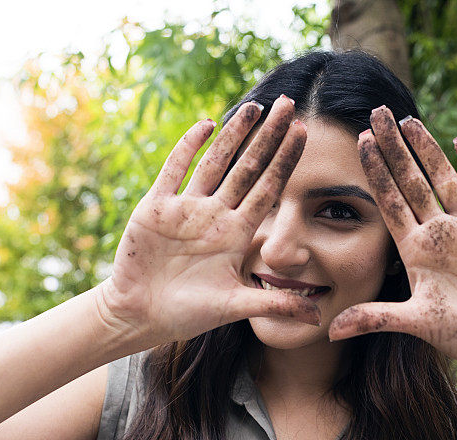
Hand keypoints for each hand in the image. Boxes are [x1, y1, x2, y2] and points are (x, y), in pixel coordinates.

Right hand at [97, 95, 318, 348]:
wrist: (139, 316)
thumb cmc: (187, 314)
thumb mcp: (235, 307)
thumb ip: (274, 305)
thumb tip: (317, 319)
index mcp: (236, 234)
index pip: (268, 189)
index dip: (285, 161)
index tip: (304, 133)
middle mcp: (215, 215)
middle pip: (247, 167)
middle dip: (268, 136)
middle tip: (288, 103)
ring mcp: (186, 208)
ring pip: (215, 162)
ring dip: (234, 134)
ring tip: (255, 106)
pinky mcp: (155, 207)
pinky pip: (175, 170)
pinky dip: (188, 147)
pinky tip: (206, 124)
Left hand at [329, 106, 456, 376]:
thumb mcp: (414, 323)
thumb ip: (375, 318)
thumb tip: (330, 331)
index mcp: (414, 248)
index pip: (389, 201)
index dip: (376, 171)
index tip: (360, 141)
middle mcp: (437, 231)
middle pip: (412, 181)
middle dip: (394, 147)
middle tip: (376, 113)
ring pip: (444, 179)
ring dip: (428, 150)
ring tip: (409, 121)